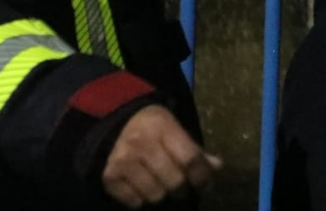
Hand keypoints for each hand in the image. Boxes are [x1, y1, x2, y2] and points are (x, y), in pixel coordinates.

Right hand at [102, 105, 222, 207]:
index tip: (205, 184)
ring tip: (161, 185)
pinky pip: (133, 201)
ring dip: (162, 194)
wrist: (118, 123)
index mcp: (163, 127)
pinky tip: (143, 187)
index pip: (190, 158)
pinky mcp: (109, 176)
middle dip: (182, 188)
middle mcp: (141, 143)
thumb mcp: (176, 129)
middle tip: (181, 187)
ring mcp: (123, 160)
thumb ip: (195, 150)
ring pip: (155, 195)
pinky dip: (141, 199)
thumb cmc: (154, 127)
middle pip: (174, 181)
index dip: (202, 176)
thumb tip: (216, 167)